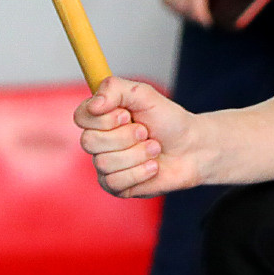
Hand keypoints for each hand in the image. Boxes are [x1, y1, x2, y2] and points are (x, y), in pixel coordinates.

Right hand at [76, 77, 205, 196]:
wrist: (192, 148)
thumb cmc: (168, 121)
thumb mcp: (145, 95)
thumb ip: (115, 89)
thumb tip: (94, 104)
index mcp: (101, 116)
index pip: (81, 117)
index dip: (104, 118)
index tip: (126, 115)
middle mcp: (99, 140)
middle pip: (89, 142)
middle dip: (125, 137)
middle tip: (145, 132)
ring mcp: (105, 164)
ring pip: (104, 163)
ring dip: (138, 154)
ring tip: (154, 149)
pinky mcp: (115, 185)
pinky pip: (115, 182)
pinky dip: (140, 172)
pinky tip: (153, 167)